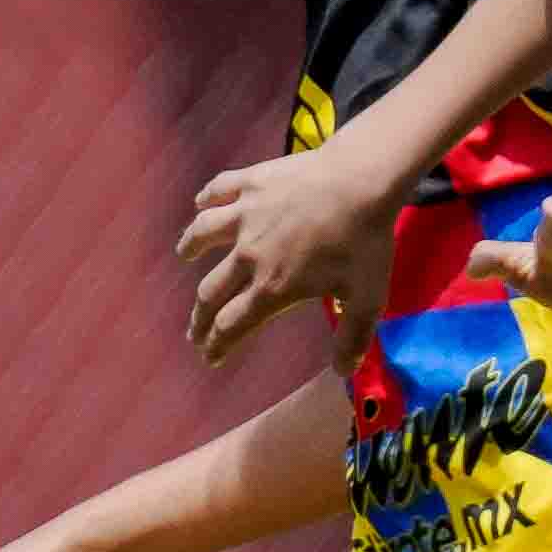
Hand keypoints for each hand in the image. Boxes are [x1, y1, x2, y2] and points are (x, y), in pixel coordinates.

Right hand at [180, 146, 394, 365]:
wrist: (360, 180)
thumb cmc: (365, 240)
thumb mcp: (367, 297)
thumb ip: (352, 337)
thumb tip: (343, 371)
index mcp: (273, 287)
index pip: (233, 325)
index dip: (217, 346)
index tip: (209, 357)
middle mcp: (249, 255)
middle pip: (211, 292)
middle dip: (199, 318)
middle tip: (194, 330)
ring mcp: (246, 216)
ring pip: (203, 234)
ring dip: (191, 247)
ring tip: (184, 254)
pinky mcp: (251, 183)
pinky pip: (219, 190)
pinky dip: (207, 198)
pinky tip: (201, 202)